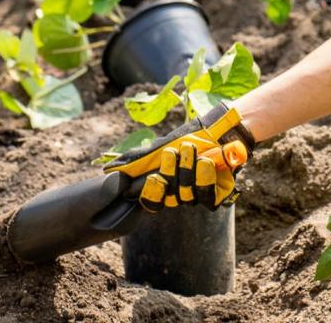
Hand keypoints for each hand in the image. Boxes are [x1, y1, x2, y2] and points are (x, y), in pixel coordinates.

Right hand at [104, 101, 253, 211]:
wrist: (221, 129)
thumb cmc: (190, 137)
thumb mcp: (162, 145)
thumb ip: (138, 159)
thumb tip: (110, 171)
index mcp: (165, 186)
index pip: (153, 201)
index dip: (153, 194)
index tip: (154, 178)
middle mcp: (181, 194)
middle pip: (172, 198)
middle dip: (174, 173)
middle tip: (176, 151)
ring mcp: (199, 194)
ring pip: (189, 197)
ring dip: (189, 172)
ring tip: (191, 150)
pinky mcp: (218, 192)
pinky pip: (209, 197)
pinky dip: (206, 179)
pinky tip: (206, 162)